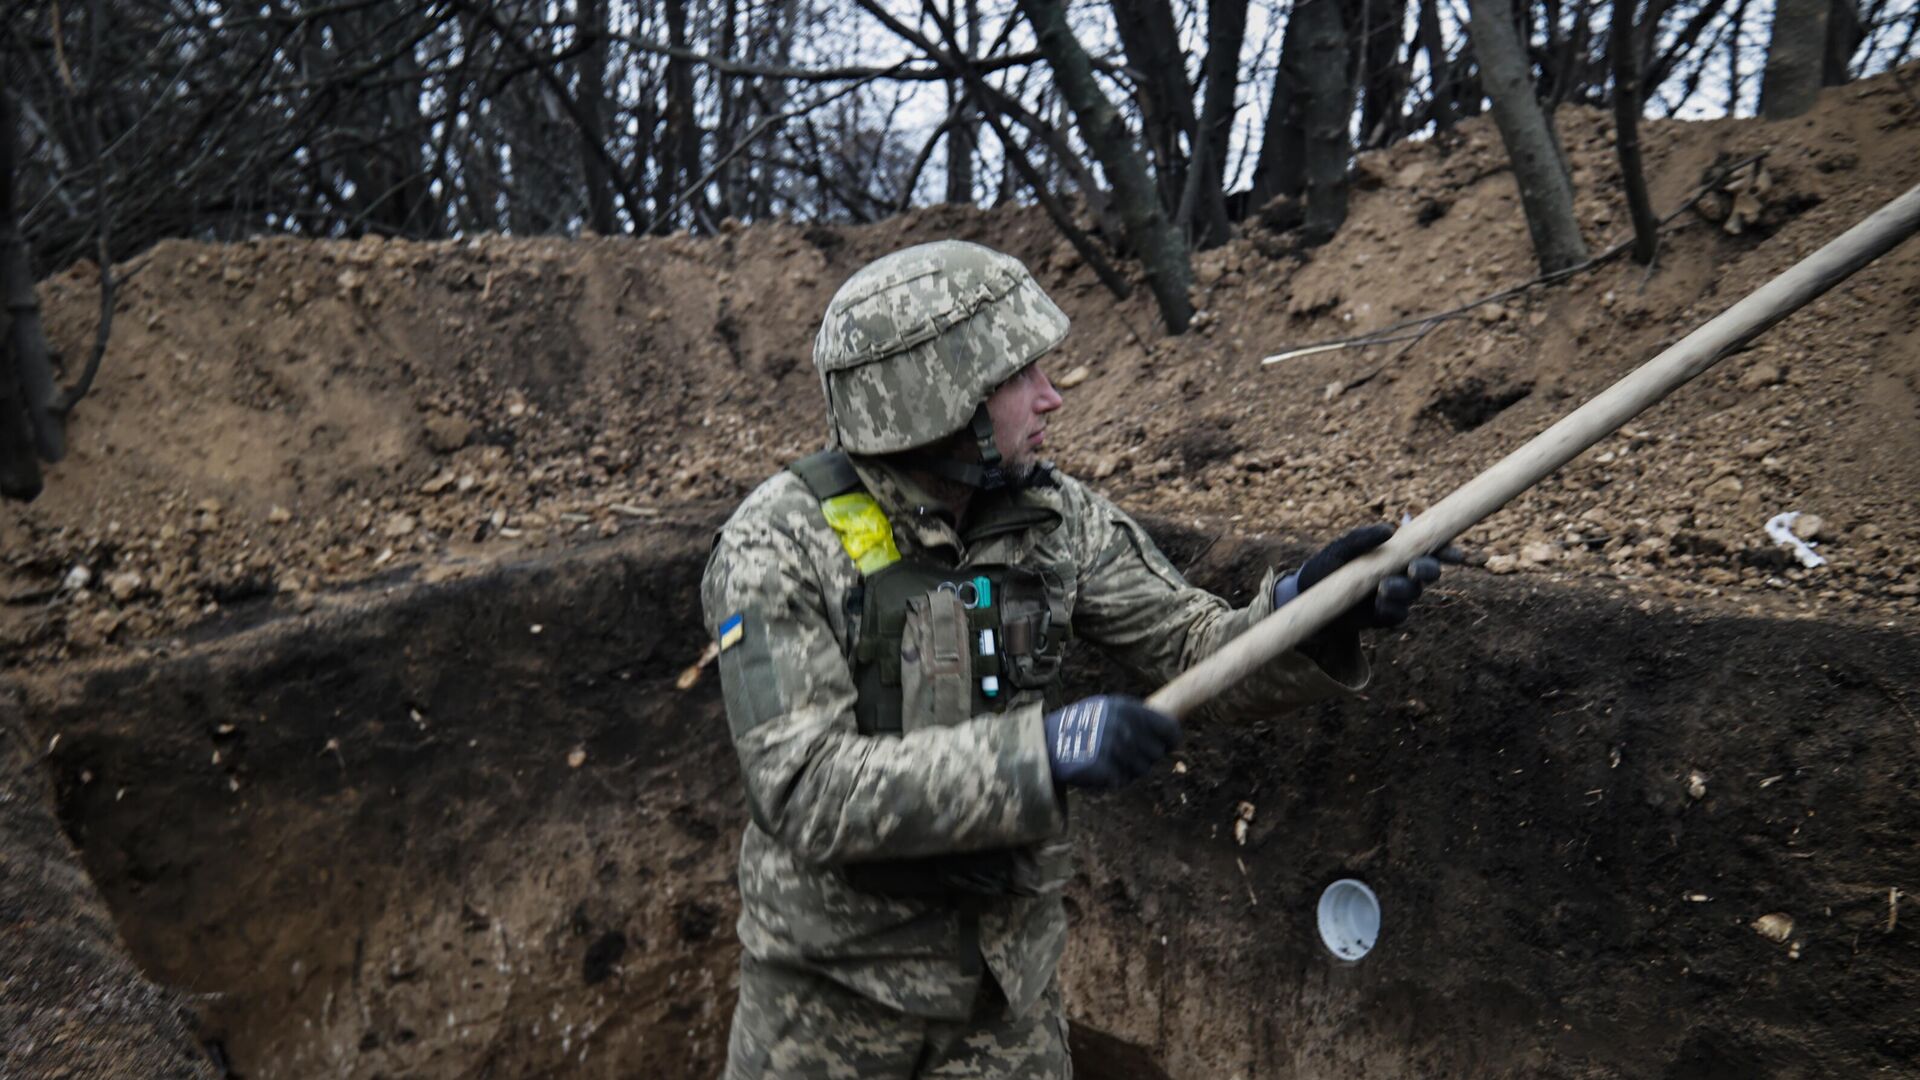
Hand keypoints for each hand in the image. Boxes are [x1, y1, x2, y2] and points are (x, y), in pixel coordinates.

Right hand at [1042, 695, 1180, 789]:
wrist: (1045, 745)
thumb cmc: (1078, 728)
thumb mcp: (1104, 710)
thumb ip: (1133, 718)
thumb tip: (1167, 730)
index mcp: (1124, 707)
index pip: (1166, 727)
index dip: (1171, 738)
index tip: (1170, 744)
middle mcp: (1121, 725)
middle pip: (1155, 753)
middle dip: (1144, 758)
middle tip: (1125, 757)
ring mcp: (1112, 746)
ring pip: (1141, 770)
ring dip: (1128, 771)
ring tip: (1108, 762)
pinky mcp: (1103, 766)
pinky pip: (1121, 781)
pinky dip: (1112, 780)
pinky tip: (1098, 771)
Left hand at [1274, 524, 1443, 643]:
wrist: (1308, 598)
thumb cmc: (1327, 567)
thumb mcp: (1340, 549)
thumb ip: (1364, 538)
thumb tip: (1390, 529)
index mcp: (1396, 551)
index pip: (1429, 548)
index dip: (1446, 549)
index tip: (1453, 553)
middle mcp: (1401, 572)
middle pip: (1430, 571)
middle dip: (1427, 569)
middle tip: (1413, 569)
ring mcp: (1396, 595)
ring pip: (1414, 593)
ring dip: (1403, 590)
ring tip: (1381, 588)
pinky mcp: (1386, 615)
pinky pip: (1399, 615)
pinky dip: (1391, 610)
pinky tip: (1376, 606)